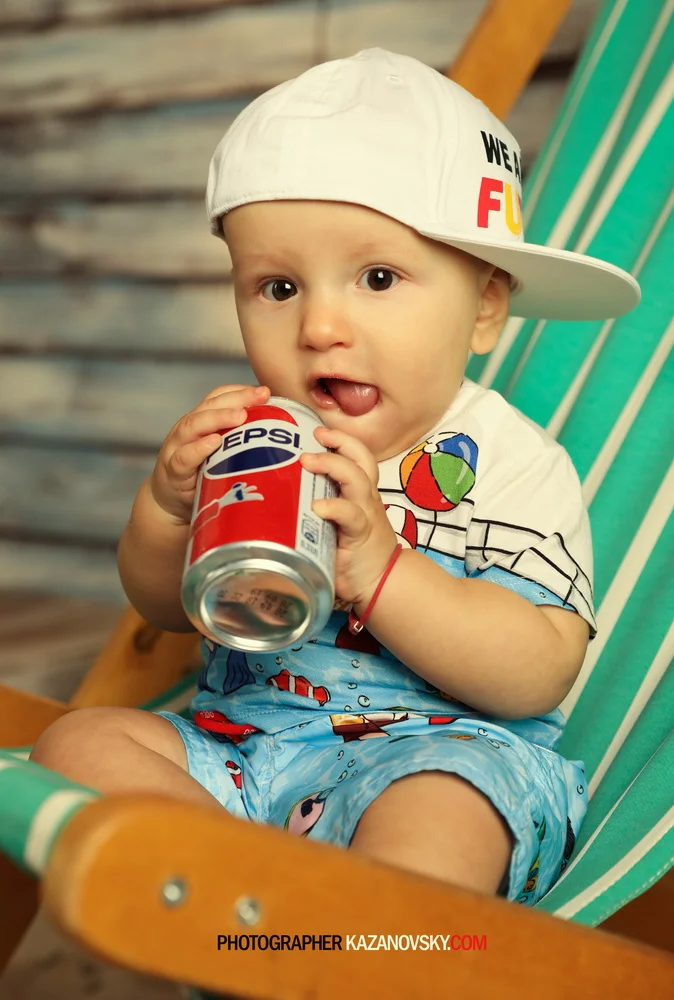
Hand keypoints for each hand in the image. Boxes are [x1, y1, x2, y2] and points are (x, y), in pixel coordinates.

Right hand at [149, 383, 269, 523]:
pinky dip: (199, 449)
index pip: (217, 397)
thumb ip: (238, 442)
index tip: (264, 391)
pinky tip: (215, 442)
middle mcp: (186, 429)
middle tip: (260, 396)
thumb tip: (279, 436)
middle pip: (209, 406)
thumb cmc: (201, 477)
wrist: (169, 505)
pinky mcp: (173, 472)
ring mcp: (177, 448)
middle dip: (236, 399)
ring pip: (194, 425)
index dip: (240, 391)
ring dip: (218, 418)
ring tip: (240, 416)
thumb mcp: (220, 455)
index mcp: (200, 422)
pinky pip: (185, 457)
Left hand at [300, 426, 398, 609]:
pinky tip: (318, 507)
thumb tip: (267, 495)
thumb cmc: (350, 551)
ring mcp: (365, 514)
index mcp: (358, 491)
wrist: (380, 583)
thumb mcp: (333, 523)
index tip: (316, 428)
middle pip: (361, 458)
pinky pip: (351, 515)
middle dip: (339, 441)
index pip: (356, 455)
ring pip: (357, 479)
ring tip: (307, 460)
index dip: (340, 438)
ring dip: (332, 466)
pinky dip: (335, 507)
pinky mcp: (360, 535)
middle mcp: (364, 497)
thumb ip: (311, 506)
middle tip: (314, 435)